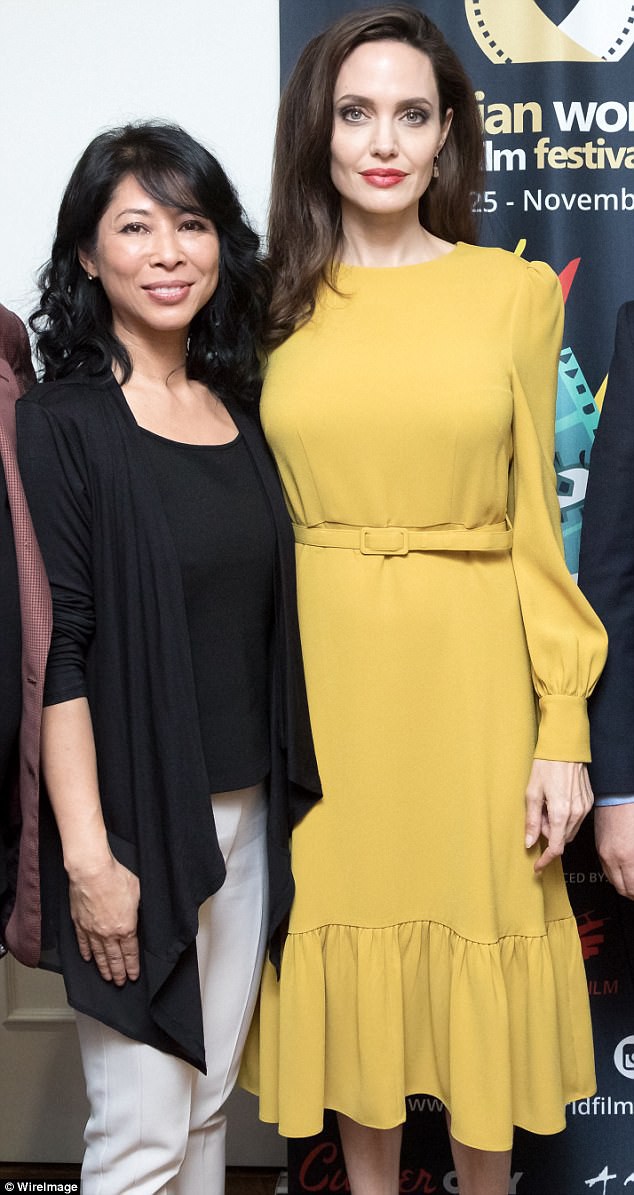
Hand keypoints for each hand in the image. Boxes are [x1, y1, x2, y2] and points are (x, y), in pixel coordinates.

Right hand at [68, 855, 139, 984]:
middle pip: (115, 958)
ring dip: (103, 968)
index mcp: (126, 928)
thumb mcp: (138, 892)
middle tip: (120, 983)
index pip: (130, 952)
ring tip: (107, 977)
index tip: (133, 976)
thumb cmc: (115, 878)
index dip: (132, 966)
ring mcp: (92, 930)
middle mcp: (108, 933)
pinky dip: (86, 953)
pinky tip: (88, 959)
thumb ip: (138, 907)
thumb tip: (138, 912)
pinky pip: (83, 943)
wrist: (92, 872)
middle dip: (118, 972)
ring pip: (99, 955)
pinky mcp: (79, 923)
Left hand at [525, 759, 593, 872]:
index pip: (556, 847)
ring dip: (555, 826)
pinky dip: (564, 818)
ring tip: (545, 806)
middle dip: (547, 834)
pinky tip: (555, 802)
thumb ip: (531, 821)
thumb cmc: (546, 767)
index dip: (546, 860)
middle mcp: (576, 813)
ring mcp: (584, 808)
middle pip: (561, 838)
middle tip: (536, 817)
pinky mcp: (588, 802)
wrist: (564, 749)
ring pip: (569, 830)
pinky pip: (576, 819)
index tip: (537, 866)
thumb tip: (529, 842)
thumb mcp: (531, 794)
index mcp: (560, 813)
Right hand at [594, 804, 633, 898]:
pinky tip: (625, 872)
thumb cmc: (633, 812)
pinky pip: (606, 869)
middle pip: (622, 889)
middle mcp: (612, 858)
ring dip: (625, 885)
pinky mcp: (600, 847)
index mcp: (627, 858)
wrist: (618, 794)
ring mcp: (604, 852)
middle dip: (632, 893)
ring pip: (613, 881)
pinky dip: (616, 875)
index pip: (632, 889)